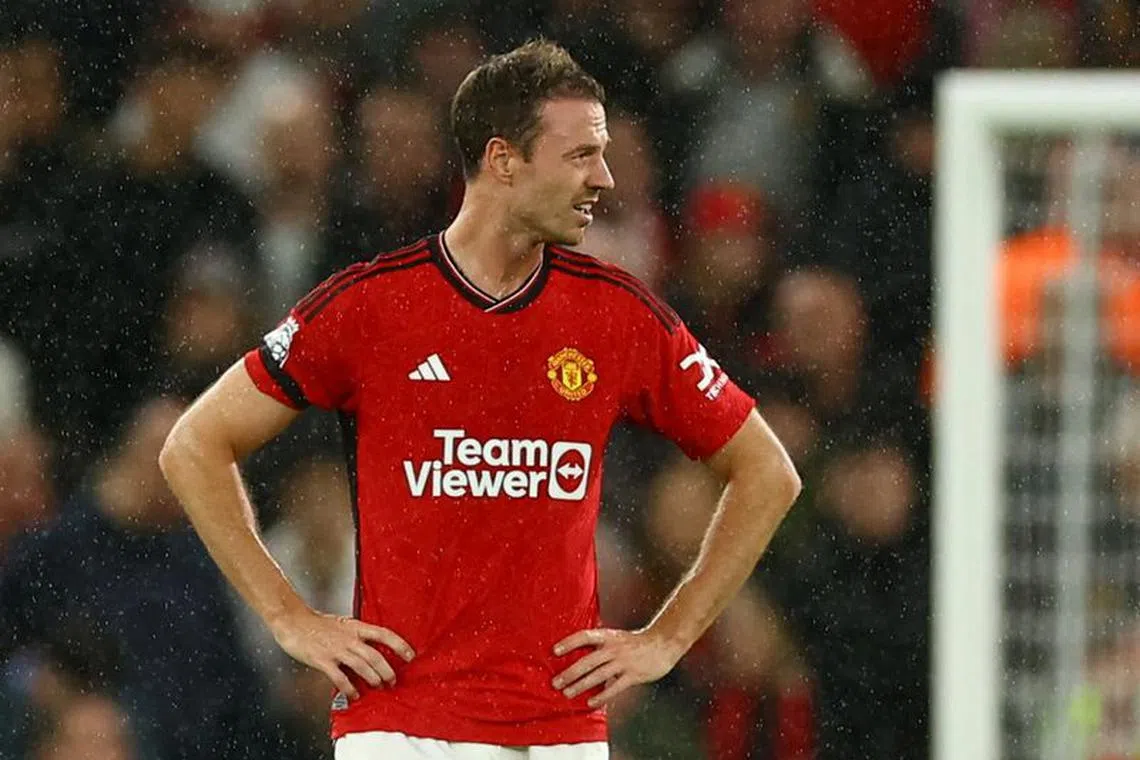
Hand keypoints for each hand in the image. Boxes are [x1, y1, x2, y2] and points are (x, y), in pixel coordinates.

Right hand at [271, 608, 414, 699]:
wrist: (293, 620)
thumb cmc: (316, 623)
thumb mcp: (341, 624)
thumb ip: (355, 634)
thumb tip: (368, 646)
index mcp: (355, 627)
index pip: (384, 634)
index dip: (400, 645)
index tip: (411, 655)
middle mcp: (349, 638)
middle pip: (376, 656)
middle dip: (387, 671)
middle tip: (393, 681)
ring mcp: (336, 649)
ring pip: (362, 667)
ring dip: (373, 679)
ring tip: (378, 687)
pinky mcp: (323, 660)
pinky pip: (340, 677)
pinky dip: (349, 688)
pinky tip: (354, 694)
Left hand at [551, 627, 684, 707]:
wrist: (663, 643)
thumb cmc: (636, 642)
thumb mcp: (616, 637)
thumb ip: (601, 644)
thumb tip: (580, 653)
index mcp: (608, 637)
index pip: (584, 637)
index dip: (569, 643)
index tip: (554, 651)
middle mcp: (613, 648)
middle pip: (587, 661)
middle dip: (570, 673)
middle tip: (556, 682)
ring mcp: (623, 662)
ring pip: (598, 676)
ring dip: (581, 686)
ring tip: (568, 693)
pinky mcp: (633, 675)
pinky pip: (614, 688)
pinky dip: (601, 696)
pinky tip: (591, 703)